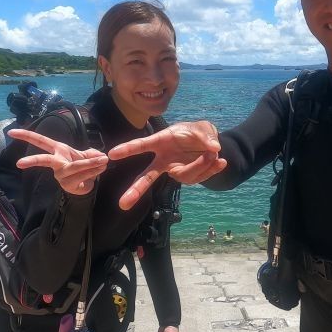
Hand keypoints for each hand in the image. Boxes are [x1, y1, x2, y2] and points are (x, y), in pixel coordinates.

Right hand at [8, 128, 108, 195]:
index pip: (40, 141)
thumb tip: (98, 155)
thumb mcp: (87, 154)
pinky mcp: (68, 185)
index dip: (26, 135)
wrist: (87, 185)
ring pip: (74, 167)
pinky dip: (94, 170)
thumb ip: (92, 152)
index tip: (11, 132)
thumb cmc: (83, 166)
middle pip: (43, 159)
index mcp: (58, 150)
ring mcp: (60, 175)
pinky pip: (82, 175)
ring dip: (91, 163)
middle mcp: (56, 162)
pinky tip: (101, 167)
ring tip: (104, 159)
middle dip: (33, 161)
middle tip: (19, 163)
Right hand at [108, 121, 227, 209]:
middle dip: (136, 190)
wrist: (210, 144)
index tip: (111, 155)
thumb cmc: (197, 133)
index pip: (142, 145)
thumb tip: (214, 148)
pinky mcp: (188, 177)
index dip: (128, 149)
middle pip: (148, 176)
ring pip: (185, 175)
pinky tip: (220, 162)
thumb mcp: (202, 128)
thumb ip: (206, 136)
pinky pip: (199, 178)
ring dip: (202, 165)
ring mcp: (176, 170)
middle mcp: (165, 160)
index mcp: (162, 142)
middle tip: (122, 204)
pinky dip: (211, 170)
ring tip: (213, 152)